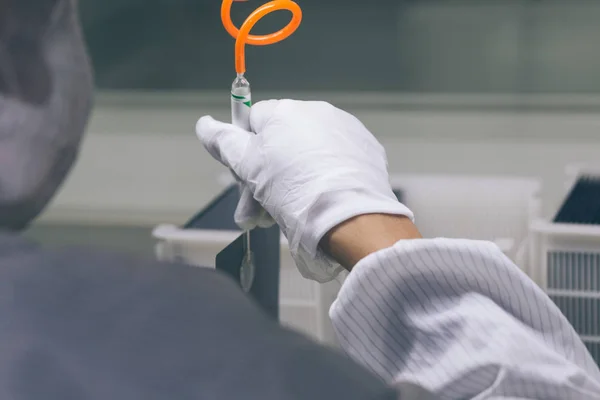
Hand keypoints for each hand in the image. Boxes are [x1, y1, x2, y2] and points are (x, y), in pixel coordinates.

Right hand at [196, 100, 412, 281]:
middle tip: (258, 212)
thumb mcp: (247, 167)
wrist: (349, 217)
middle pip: (280, 142)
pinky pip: (334, 161)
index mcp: (285, 111)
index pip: (252, 121)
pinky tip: (318, 202)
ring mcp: (345, 130)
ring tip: (286, 215)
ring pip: (307, 154)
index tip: (245, 180)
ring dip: (292, 182)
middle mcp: (316, 112)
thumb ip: (223, 142)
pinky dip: (323, 178)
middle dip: (265, 178)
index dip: (244, 152)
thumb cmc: (294, 191)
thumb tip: (205, 125)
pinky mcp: (365, 150)